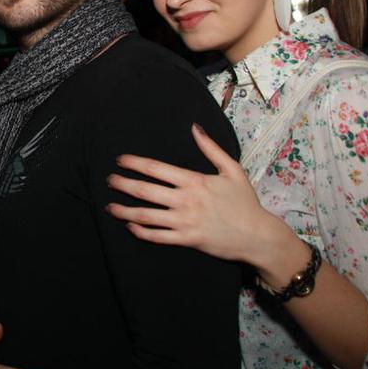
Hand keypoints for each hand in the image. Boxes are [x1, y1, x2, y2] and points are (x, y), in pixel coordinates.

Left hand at [106, 123, 277, 262]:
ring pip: (146, 216)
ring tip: (110, 207)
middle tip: (109, 180)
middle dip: (122, 184)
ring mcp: (184, 222)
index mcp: (194, 181)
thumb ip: (211, 148)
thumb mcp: (232, 170)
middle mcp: (186, 200)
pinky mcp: (187, 240)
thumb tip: (195, 128)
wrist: (258, 236)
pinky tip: (130, 227)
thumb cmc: (245, 202)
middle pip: (144, 190)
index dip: (134, 163)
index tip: (120, 161)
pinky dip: (141, 232)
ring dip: (124, 211)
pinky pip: (157, 236)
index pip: (156, 169)